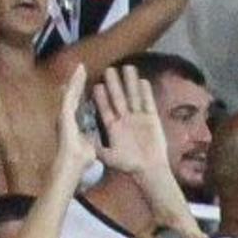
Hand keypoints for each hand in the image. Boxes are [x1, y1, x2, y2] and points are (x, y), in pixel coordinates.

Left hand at [91, 64, 171, 189]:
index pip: (105, 108)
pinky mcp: (152, 119)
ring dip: (130, 83)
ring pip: (133, 96)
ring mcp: (139, 118)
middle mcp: (125, 120)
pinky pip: (148, 103)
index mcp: (113, 127)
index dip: (101, 97)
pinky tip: (142, 81)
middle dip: (114, 84)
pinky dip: (146, 92)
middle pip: (119, 98)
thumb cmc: (129, 165)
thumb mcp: (109, 156)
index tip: (96, 84)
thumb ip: (97, 147)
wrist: (149, 170)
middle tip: (109, 69)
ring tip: (127, 68)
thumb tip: (84, 138)